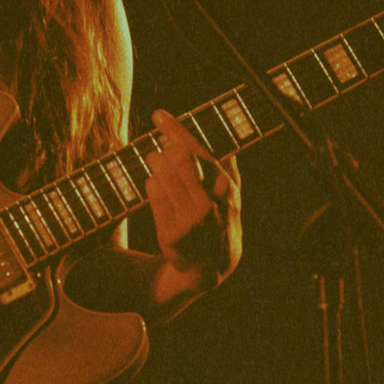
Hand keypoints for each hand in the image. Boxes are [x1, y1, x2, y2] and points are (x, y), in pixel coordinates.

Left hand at [144, 110, 241, 288]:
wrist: (208, 269)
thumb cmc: (219, 225)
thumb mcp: (232, 201)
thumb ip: (231, 174)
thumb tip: (230, 150)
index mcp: (227, 190)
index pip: (200, 152)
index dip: (177, 131)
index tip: (160, 115)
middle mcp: (210, 204)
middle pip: (179, 158)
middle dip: (166, 148)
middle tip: (161, 146)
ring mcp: (189, 220)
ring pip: (162, 174)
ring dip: (156, 163)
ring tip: (157, 163)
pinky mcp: (170, 233)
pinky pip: (153, 193)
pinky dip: (152, 184)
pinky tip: (157, 185)